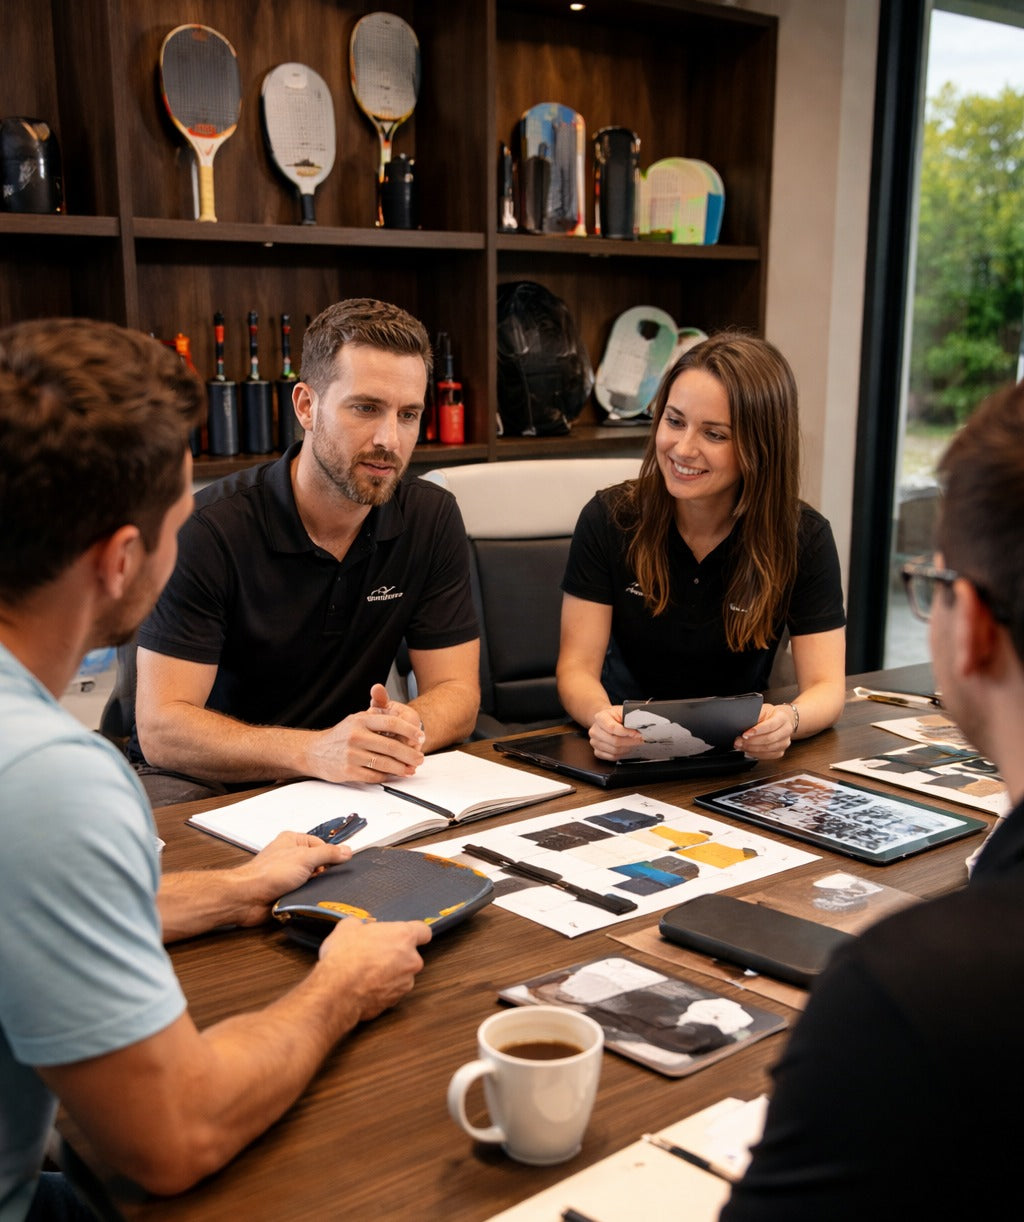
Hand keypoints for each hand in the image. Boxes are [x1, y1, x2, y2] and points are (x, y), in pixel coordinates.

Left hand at [232, 833, 351, 926]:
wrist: (248, 898)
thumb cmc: (268, 873)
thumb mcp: (305, 858)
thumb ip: (329, 853)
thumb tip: (347, 851)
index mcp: (293, 841)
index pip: (322, 845)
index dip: (331, 856)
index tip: (339, 864)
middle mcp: (290, 856)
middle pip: (318, 863)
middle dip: (323, 873)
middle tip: (323, 878)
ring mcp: (288, 874)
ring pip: (312, 880)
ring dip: (314, 886)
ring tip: (313, 889)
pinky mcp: (286, 891)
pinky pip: (304, 893)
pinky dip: (307, 897)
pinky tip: (307, 899)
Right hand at [305, 685, 425, 781]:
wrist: (315, 752)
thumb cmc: (341, 736)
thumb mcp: (356, 719)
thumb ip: (378, 718)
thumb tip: (405, 723)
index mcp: (360, 720)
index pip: (391, 723)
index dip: (409, 730)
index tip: (421, 736)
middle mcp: (356, 736)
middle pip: (391, 746)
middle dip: (409, 754)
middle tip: (419, 758)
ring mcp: (351, 754)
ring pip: (384, 763)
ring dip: (401, 768)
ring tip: (410, 769)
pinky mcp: (348, 771)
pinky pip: (373, 775)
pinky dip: (386, 776)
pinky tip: (393, 775)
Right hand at [318, 918, 431, 1020]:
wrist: (337, 990)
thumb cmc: (344, 958)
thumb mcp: (347, 927)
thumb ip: (360, 924)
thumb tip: (357, 925)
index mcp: (403, 937)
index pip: (423, 931)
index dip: (414, 932)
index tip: (406, 935)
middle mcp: (410, 960)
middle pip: (410, 955)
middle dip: (395, 955)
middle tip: (374, 953)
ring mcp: (404, 983)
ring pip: (401, 975)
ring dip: (388, 974)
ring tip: (366, 972)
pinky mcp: (395, 1002)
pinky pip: (391, 992)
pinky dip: (381, 989)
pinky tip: (364, 985)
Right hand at [588, 705, 643, 760]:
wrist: (606, 720)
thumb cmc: (615, 716)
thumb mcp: (622, 711)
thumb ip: (629, 717)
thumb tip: (641, 724)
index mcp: (600, 718)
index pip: (612, 728)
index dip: (627, 732)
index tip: (637, 733)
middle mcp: (595, 731)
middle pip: (614, 741)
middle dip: (630, 741)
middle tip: (640, 739)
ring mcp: (594, 742)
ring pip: (614, 750)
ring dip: (627, 748)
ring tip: (634, 743)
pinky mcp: (597, 751)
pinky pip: (612, 757)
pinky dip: (622, 754)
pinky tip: (626, 747)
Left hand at [734, 701, 794, 759]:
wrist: (782, 720)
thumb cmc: (771, 715)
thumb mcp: (763, 710)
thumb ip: (755, 715)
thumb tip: (742, 722)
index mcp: (783, 718)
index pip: (770, 726)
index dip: (757, 731)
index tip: (745, 734)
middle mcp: (786, 731)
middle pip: (769, 739)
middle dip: (751, 741)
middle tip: (739, 741)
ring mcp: (785, 742)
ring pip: (768, 749)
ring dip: (752, 749)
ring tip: (741, 746)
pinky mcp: (781, 751)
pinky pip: (768, 756)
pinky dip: (756, 754)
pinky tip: (748, 751)